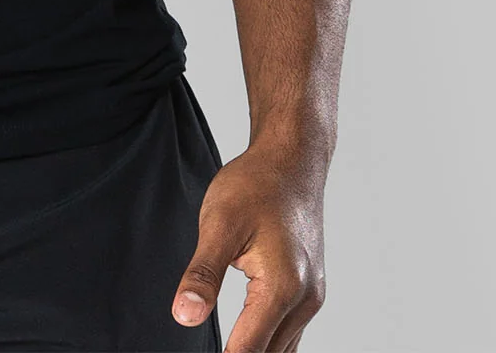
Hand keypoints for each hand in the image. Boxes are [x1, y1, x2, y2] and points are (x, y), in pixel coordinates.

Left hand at [171, 137, 327, 351]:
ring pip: (281, 350)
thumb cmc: (255, 185)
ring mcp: (312, 298)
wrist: (292, 161)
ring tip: (223, 345)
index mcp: (284, 288)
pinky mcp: (309, 292)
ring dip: (252, 351)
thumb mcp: (219, 223)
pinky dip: (266, 343)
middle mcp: (305, 301)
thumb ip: (202, 274)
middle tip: (204, 347)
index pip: (247, 350)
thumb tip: (184, 317)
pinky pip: (288, 334)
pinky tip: (243, 340)